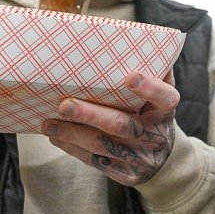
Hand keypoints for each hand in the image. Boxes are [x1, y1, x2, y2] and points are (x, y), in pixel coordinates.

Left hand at [42, 70, 178, 185]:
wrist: (164, 161)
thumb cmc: (152, 115)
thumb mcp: (158, 98)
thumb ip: (153, 73)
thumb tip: (137, 39)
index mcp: (166, 112)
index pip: (165, 98)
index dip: (150, 88)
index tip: (130, 76)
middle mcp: (155, 136)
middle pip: (122, 125)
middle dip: (91, 115)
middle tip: (65, 104)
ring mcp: (140, 158)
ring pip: (102, 146)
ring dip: (72, 134)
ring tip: (48, 123)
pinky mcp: (125, 174)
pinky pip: (95, 161)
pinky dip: (72, 148)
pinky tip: (55, 137)